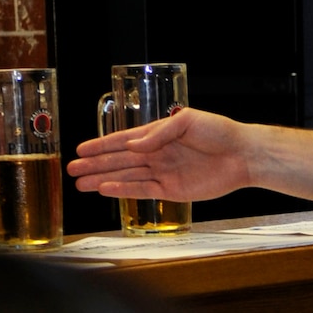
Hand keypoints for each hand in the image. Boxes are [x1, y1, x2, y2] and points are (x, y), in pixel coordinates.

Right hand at [69, 108, 251, 201]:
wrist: (241, 156)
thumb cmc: (218, 132)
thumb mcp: (187, 121)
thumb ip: (159, 133)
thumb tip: (134, 146)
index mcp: (157, 135)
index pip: (122, 141)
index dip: (101, 145)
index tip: (80, 148)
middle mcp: (156, 154)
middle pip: (119, 161)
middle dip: (95, 165)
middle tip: (71, 170)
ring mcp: (163, 173)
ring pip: (126, 177)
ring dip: (102, 180)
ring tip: (81, 184)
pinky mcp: (172, 191)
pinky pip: (143, 191)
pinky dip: (124, 191)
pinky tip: (106, 189)